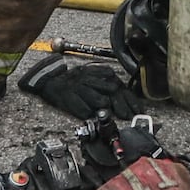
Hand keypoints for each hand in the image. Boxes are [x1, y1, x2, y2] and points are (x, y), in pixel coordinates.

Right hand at [18, 55, 141, 119]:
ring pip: (100, 99)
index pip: (120, 85)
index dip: (130, 99)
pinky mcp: (71, 98)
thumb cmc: (76, 80)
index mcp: (99, 72)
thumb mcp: (94, 77)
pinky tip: (93, 116)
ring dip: (108, 109)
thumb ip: (109, 85)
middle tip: (127, 116)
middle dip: (122, 106)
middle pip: (113, 91)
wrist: (52, 80)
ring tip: (111, 115)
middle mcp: (92, 79)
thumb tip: (126, 99)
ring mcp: (81, 88)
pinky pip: (83, 109)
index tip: (137, 110)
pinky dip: (90, 113)